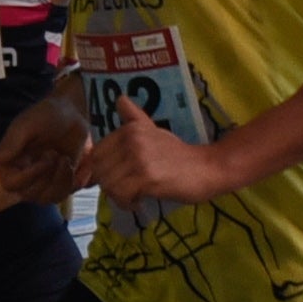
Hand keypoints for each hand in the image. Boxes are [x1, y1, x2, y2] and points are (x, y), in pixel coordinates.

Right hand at [0, 97, 89, 201]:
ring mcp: (45, 180)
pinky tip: (80, 164)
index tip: (45, 157)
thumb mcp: (28, 126)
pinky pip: (67, 193)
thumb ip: (10, 145)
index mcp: (11, 162)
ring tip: (67, 159)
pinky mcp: (62, 181)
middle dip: (48, 177)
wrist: (73, 111)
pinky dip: (76, 182)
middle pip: (31, 195)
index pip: (11, 185)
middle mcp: (25, 175)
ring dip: (63, 181)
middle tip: (56, 154)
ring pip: (50, 198)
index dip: (28, 177)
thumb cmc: (47, 114)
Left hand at [87, 95, 233, 209]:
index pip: (96, 153)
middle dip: (109, 184)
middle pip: (99, 170)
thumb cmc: (178, 153)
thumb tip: (119, 98)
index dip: (102, 169)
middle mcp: (131, 140)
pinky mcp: (146, 177)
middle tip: (125, 188)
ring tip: (132, 195)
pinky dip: (126, 202)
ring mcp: (138, 158)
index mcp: (130, 129)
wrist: (206, 167)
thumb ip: (133, 117)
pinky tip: (137, 201)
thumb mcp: (154, 130)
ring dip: (118, 196)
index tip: (118, 176)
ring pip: (108, 184)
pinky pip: (121, 195)